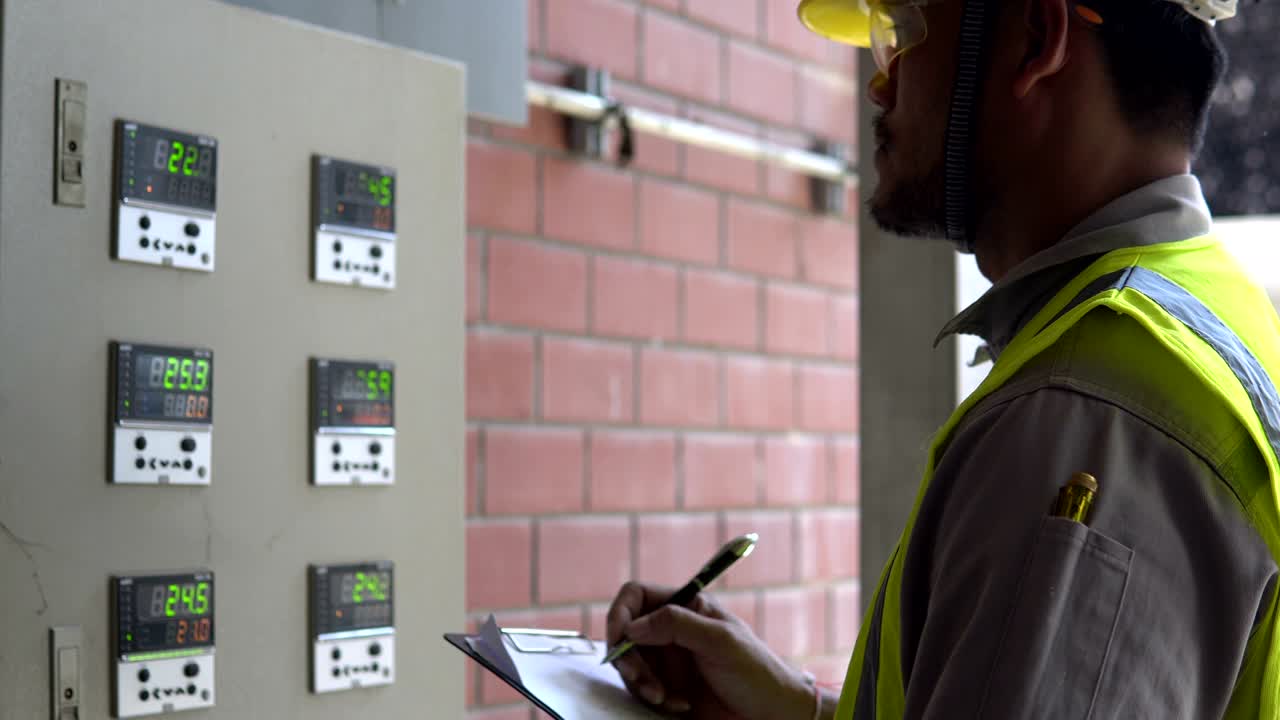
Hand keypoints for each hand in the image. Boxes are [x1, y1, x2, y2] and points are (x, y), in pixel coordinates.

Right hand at [605, 581, 814, 719]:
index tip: (620, 639)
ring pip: (629, 664)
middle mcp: (671, 630)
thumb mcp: (719, 641)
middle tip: (642, 680)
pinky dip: (652, 699)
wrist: (771, 714)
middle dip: (628, 658)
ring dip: (640, 683)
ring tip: (665, 698)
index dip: (621, 613)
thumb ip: (676, 625)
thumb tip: (632, 626)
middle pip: (626, 633)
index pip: (636, 596)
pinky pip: (640, 690)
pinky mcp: (666, 687)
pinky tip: (680, 705)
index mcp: (685, 606)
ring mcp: (667, 660)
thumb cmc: (756, 671)